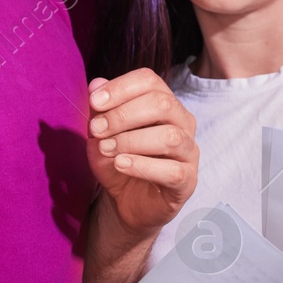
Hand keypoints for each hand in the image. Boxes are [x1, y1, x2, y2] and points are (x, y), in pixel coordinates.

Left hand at [86, 70, 198, 234]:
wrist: (125, 202)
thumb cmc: (117, 161)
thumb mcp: (101, 135)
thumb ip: (100, 110)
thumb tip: (96, 84)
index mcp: (164, 103)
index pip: (149, 81)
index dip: (120, 87)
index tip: (94, 102)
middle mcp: (182, 122)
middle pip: (162, 104)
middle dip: (123, 115)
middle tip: (96, 129)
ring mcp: (189, 151)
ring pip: (170, 136)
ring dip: (131, 141)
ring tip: (106, 148)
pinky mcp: (188, 180)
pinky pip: (172, 170)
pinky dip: (142, 166)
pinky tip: (121, 164)